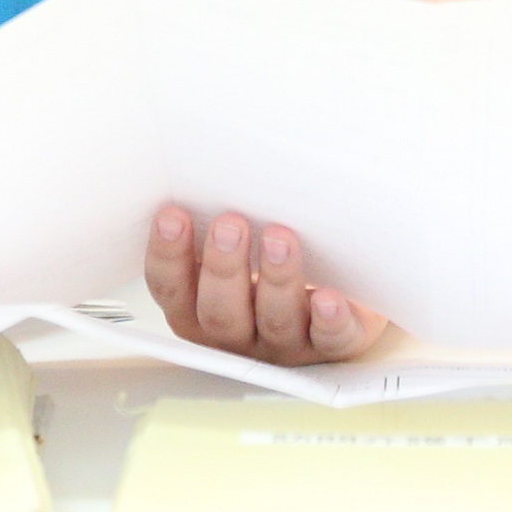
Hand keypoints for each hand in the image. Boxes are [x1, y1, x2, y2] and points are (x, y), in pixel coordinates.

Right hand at [142, 206, 386, 364]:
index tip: (172, 215)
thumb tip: (216, 165)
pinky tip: (328, 299)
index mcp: (202, 309)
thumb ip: (222, 220)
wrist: (343, 297)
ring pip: (274, 321)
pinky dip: (329, 321)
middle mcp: (239, 333)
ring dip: (275, 280)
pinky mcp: (334, 346)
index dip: (167, 257)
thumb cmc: (275, 262)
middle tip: (230, 224)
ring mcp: (286, 344)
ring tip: (279, 239)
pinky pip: (331, 340)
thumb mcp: (242, 240)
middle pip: (220, 312)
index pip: (172, 290)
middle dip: (222, 268)